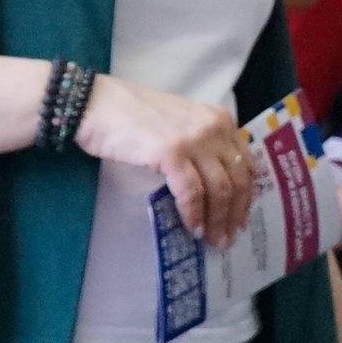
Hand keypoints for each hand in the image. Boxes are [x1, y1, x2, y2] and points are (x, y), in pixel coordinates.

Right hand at [76, 74, 252, 244]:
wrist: (94, 103)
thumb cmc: (129, 114)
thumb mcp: (178, 123)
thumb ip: (200, 142)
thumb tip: (210, 180)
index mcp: (219, 119)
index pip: (246, 163)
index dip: (247, 195)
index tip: (240, 216)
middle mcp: (213, 128)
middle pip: (237, 179)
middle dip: (235, 213)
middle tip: (228, 236)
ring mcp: (194, 140)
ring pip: (219, 189)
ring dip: (218, 219)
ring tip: (213, 239)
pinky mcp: (171, 153)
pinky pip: (191, 193)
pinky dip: (194, 214)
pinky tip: (193, 228)